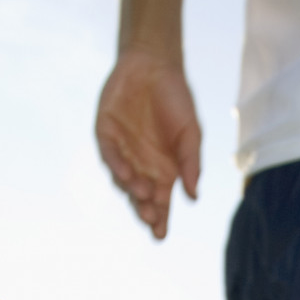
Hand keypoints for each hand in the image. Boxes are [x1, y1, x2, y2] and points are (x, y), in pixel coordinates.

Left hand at [95, 49, 201, 238]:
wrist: (153, 64)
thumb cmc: (176, 99)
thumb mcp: (191, 132)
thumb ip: (190, 163)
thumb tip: (193, 196)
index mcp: (163, 170)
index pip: (160, 202)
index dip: (160, 219)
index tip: (160, 235)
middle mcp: (141, 166)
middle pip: (140, 197)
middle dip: (145, 211)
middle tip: (151, 221)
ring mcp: (122, 152)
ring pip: (124, 180)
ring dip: (133, 190)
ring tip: (145, 196)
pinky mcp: (106, 135)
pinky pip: (110, 156)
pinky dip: (118, 167)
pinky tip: (129, 175)